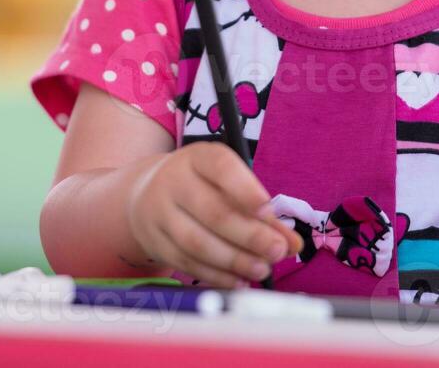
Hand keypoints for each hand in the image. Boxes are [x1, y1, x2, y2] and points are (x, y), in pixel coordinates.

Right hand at [125, 142, 303, 288]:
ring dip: (234, 260)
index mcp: (197, 158)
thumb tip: (292, 243)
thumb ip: (262, 212)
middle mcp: (174, 181)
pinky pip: (187, 263)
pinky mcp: (155, 242)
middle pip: (212, 211)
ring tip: (262, 269)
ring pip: (197, 242)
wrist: (146, 195)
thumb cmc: (201, 187)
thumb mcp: (228, 184)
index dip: (245, 189)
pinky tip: (239, 280)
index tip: (268, 210)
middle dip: (250, 235)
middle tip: (278, 250)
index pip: (221, 166)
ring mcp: (159, 213)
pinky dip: (216, 276)